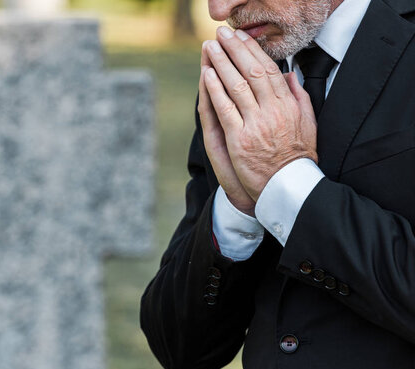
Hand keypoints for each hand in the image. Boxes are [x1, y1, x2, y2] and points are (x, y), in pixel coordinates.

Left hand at [204, 26, 317, 201]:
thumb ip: (300, 98)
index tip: (241, 38)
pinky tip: (207, 75)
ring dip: (221, 64)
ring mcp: (254, 125)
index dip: (253, 51)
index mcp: (288, 106)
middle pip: (251, 73)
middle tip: (221, 34)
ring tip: (209, 48)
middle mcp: (272, 112)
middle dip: (234, 50)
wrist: (288, 187)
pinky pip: (225, 109)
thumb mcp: (308, 124)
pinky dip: (215, 90)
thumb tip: (292, 76)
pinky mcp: (239, 139)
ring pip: (236, 86)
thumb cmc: (297, 157)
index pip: (269, 70)